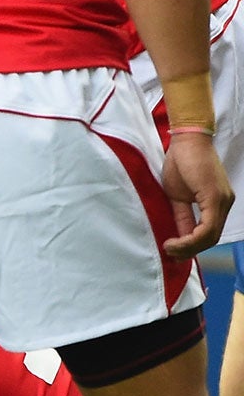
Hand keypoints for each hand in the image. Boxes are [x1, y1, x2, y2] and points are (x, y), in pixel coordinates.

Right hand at [161, 129, 231, 255]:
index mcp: (217, 203)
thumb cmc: (181, 162)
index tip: (172, 251)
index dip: (190, 247)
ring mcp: (223, 200)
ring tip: (170, 249)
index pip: (208, 234)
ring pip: (211, 235)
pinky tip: (176, 240)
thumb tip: (179, 236)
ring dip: (189, 246)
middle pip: (211, 238)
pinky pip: (207, 225)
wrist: (187, 140)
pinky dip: (191, 237)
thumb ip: (181, 215)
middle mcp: (225, 203)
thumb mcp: (177, 195)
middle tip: (171, 254)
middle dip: (190, 250)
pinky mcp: (216, 197)